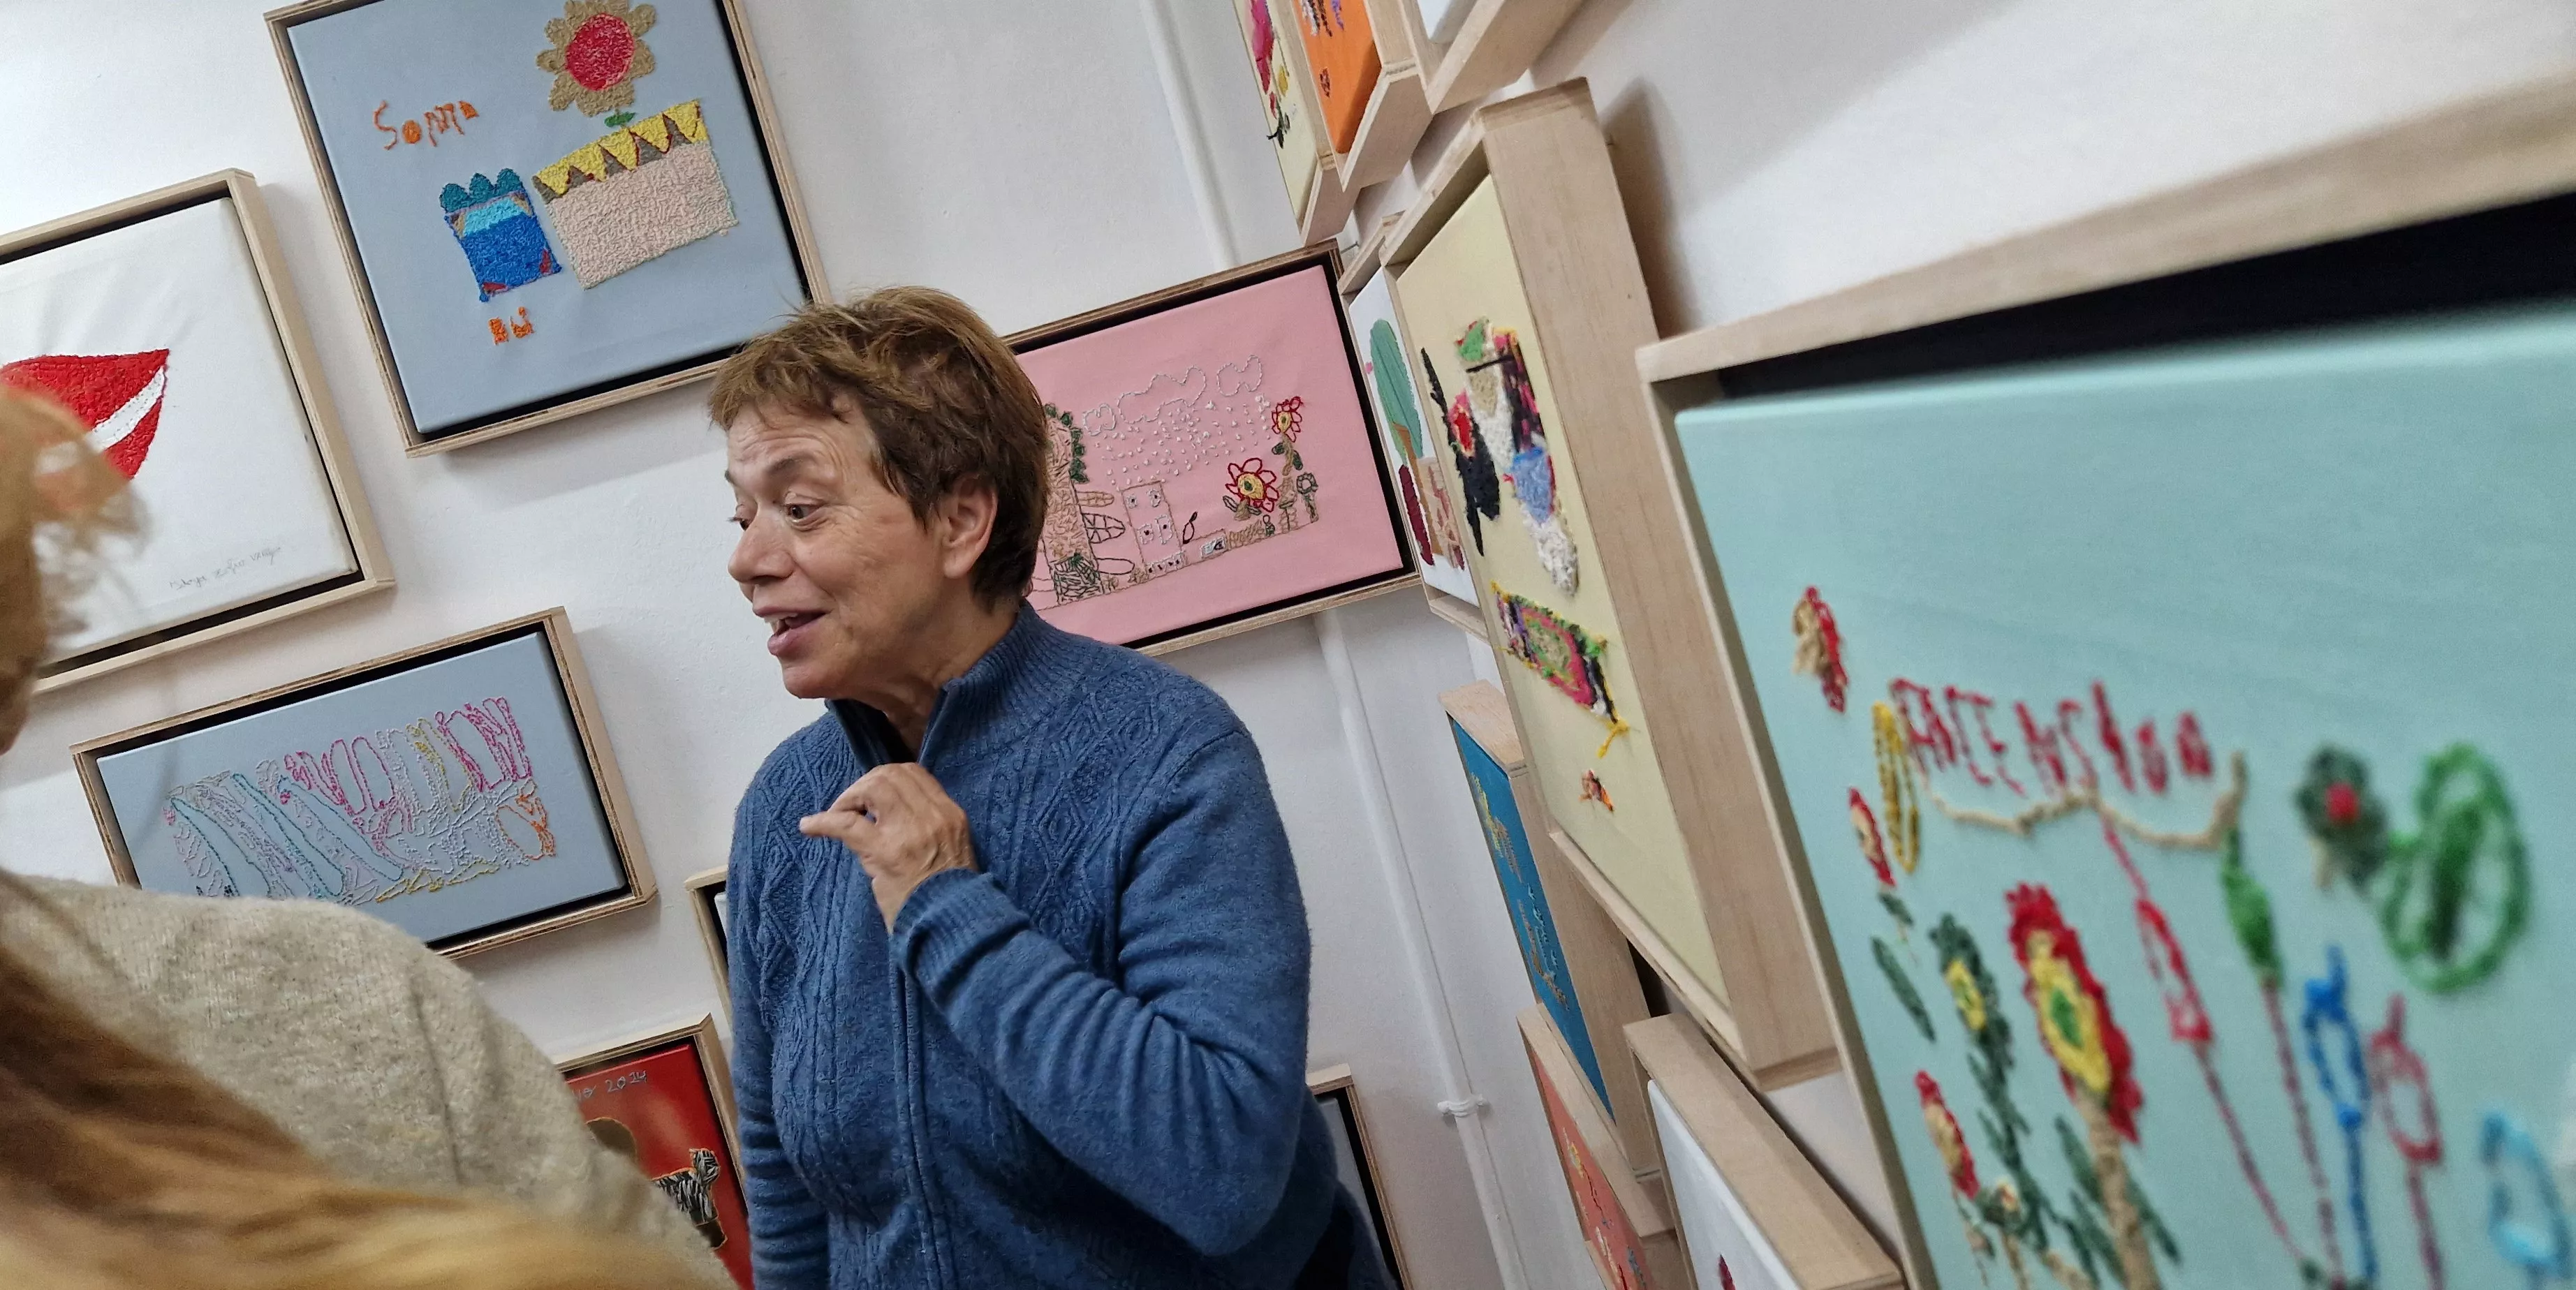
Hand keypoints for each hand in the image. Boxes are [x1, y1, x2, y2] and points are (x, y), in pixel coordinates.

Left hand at [799, 763, 978, 928]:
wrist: (951, 926)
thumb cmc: (948, 897)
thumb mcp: (951, 852)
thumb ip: (927, 829)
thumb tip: (886, 816)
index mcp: (951, 815)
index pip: (916, 774)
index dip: (886, 778)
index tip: (872, 797)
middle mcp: (933, 816)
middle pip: (891, 774)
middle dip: (864, 784)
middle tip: (851, 808)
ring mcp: (909, 832)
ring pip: (873, 787)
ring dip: (849, 798)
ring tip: (837, 816)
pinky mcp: (885, 852)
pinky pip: (847, 823)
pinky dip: (823, 821)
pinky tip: (809, 826)